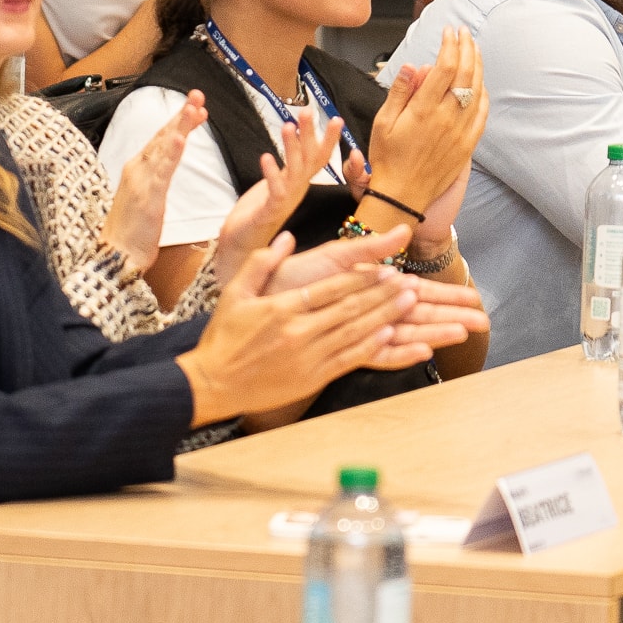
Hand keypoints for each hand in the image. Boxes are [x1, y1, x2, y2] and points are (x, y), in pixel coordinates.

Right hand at [101, 91, 206, 275]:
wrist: (115, 257)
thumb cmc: (131, 234)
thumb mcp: (145, 201)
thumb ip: (154, 182)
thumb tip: (163, 171)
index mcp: (137, 170)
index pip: (160, 140)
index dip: (178, 122)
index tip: (197, 109)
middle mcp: (136, 170)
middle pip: (162, 136)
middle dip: (181, 114)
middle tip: (198, 95)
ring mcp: (141, 181)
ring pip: (164, 147)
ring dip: (180, 125)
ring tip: (194, 107)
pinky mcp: (147, 197)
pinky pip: (162, 171)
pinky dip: (172, 152)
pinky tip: (181, 138)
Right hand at [176, 236, 418, 423]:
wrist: (213, 384)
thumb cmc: (223, 337)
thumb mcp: (235, 293)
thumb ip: (261, 263)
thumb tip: (287, 237)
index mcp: (282, 308)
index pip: (331, 289)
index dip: (362, 279)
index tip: (386, 269)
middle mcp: (299, 332)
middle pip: (350, 309)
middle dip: (383, 295)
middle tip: (409, 283)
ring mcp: (307, 357)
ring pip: (355, 333)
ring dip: (385, 317)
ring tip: (409, 304)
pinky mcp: (312, 377)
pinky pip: (347, 360)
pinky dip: (371, 347)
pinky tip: (390, 336)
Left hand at [209, 105, 340, 287]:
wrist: (241, 248)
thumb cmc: (256, 214)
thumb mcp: (275, 184)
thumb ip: (286, 165)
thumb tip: (293, 140)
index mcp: (299, 184)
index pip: (319, 158)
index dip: (328, 139)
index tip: (336, 118)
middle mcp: (296, 192)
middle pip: (310, 161)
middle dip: (310, 135)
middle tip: (308, 111)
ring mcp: (284, 202)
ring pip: (294, 173)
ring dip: (291, 149)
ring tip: (287, 126)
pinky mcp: (268, 212)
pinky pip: (274, 192)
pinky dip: (272, 174)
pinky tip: (266, 157)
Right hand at [362, 26, 487, 220]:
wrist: (402, 195)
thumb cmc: (388, 160)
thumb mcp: (383, 122)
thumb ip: (400, 91)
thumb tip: (415, 65)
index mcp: (423, 110)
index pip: (444, 67)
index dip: (450, 45)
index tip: (448, 31)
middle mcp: (446, 118)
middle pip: (465, 73)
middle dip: (466, 48)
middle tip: (464, 33)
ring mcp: (460, 132)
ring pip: (477, 91)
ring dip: (477, 66)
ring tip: (474, 49)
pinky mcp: (468, 144)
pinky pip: (482, 114)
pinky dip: (483, 94)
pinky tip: (480, 84)